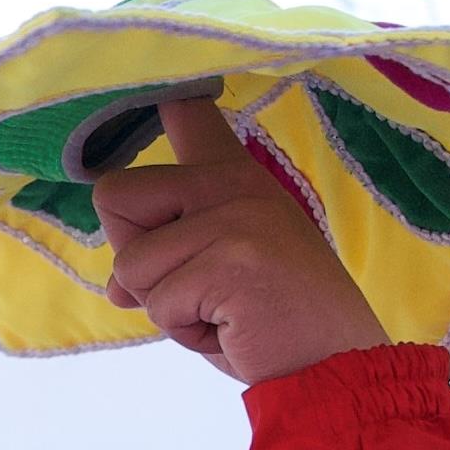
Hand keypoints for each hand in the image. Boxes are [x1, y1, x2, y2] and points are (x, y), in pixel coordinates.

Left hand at [93, 95, 387, 385]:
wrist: (334, 368)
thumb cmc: (272, 324)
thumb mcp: (214, 276)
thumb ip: (165, 258)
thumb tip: (115, 287)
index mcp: (233, 175)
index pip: (187, 112)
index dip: (157, 98)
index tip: (157, 81)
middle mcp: (233, 182)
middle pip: (114, 194)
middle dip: (135, 259)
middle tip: (196, 287)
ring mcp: (234, 216)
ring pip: (130, 265)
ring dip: (165, 308)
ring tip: (223, 312)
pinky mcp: (232, 258)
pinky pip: (157, 303)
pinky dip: (185, 332)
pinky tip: (234, 328)